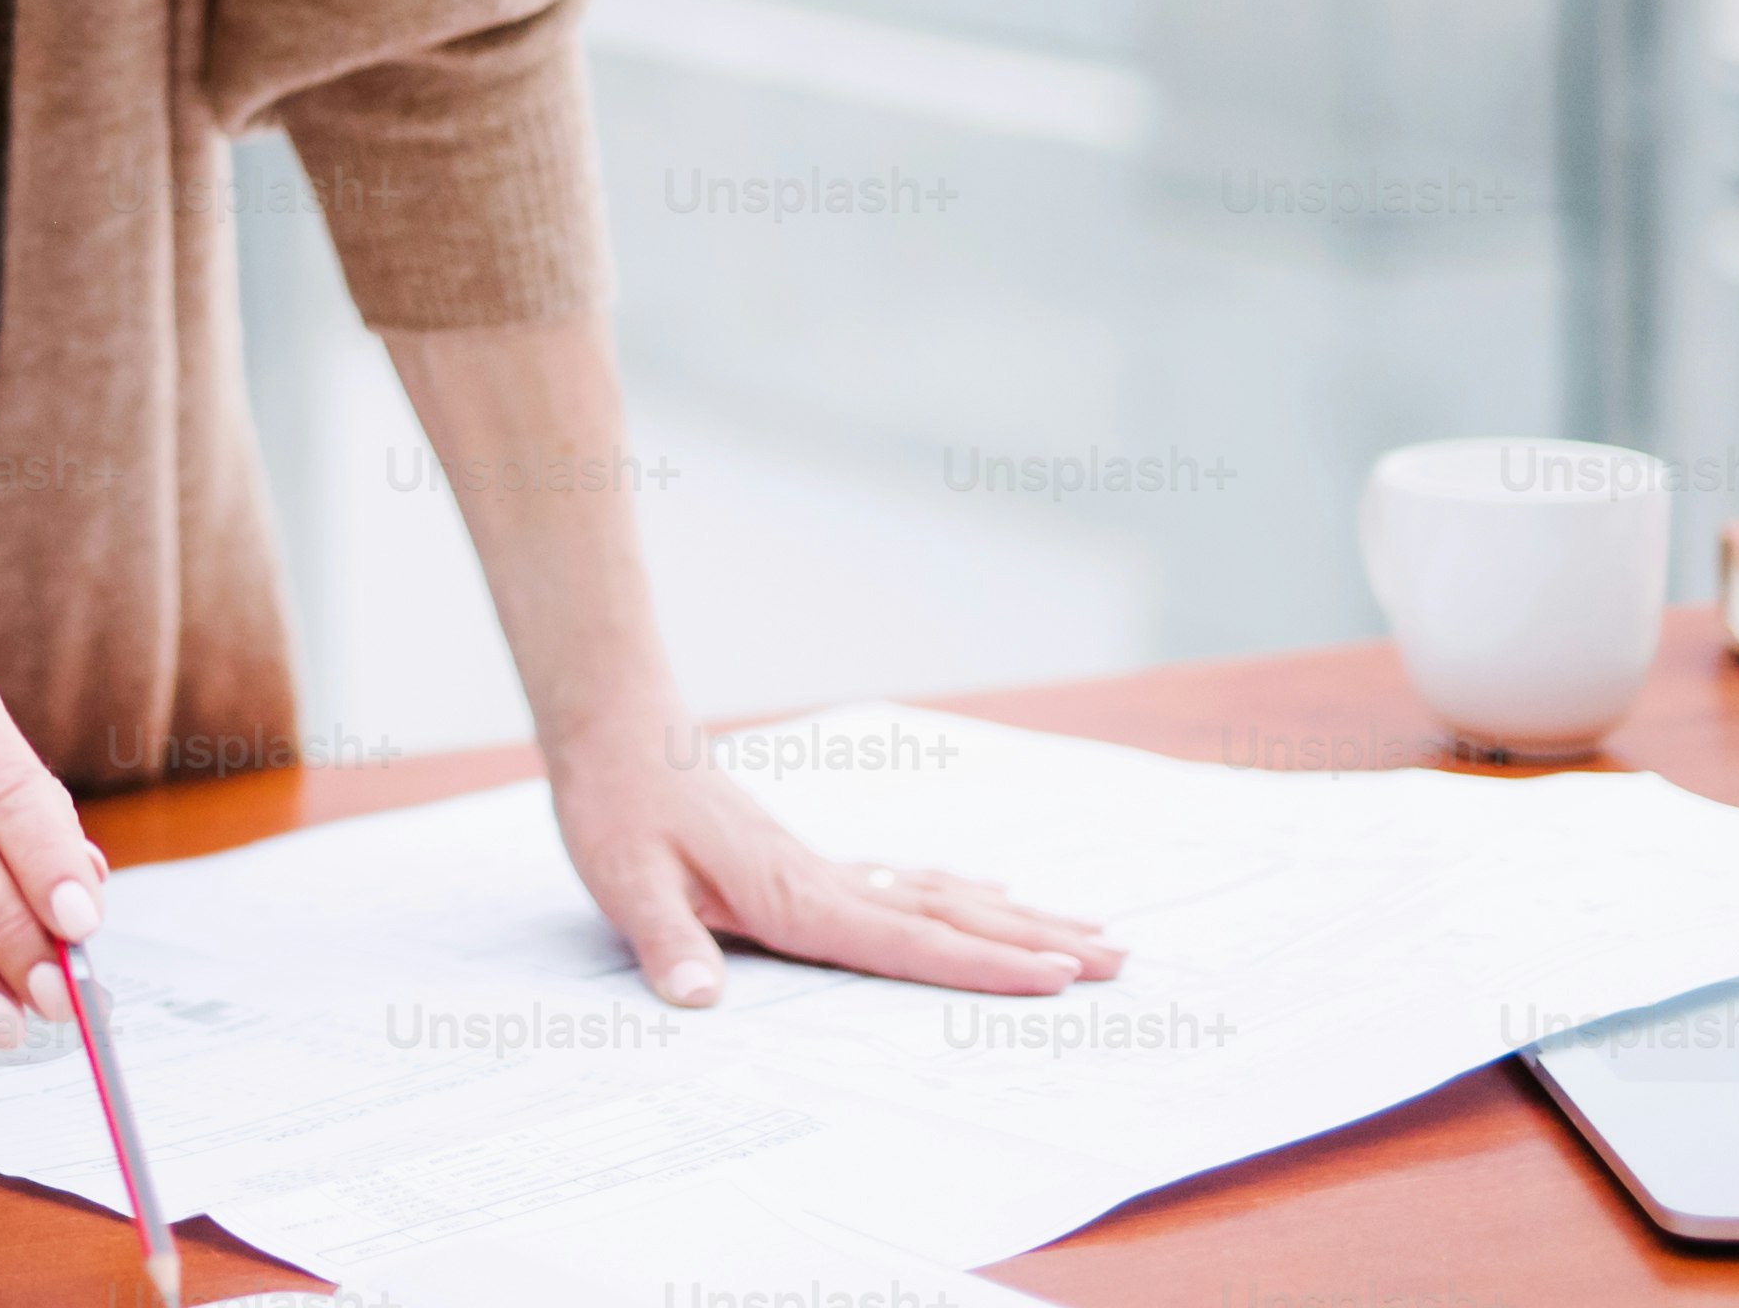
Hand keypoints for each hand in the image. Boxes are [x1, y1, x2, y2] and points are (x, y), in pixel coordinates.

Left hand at [541, 714, 1123, 1002]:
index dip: (981, 964)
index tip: (1057, 976)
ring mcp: (826, 869)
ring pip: (942, 894)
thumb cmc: (618, 811)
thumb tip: (697, 1002)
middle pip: (951, 915)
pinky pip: (907, 881)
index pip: (906, 941)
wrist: (616, 737)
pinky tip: (990, 887)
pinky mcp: (810, 861)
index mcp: (796, 899)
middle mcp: (829, 883)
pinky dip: (961, 891)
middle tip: (1122, 960)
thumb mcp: (626, 881)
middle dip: (1036, 941)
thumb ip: (665, 943)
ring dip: (1017, 915)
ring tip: (1091, 929)